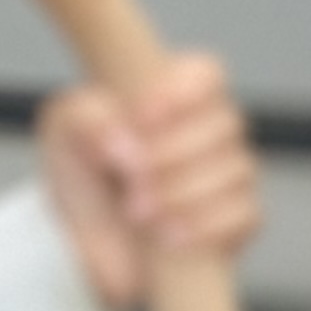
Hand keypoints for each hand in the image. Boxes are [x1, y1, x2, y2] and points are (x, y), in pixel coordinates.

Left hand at [36, 51, 259, 308]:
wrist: (84, 237)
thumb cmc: (81, 169)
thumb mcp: (64, 132)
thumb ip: (87, 119)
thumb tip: (127, 144)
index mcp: (173, 94)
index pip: (206, 73)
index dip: (182, 91)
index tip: (141, 116)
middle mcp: (211, 128)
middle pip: (224, 123)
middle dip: (174, 154)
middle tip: (131, 181)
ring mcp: (231, 172)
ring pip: (237, 170)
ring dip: (185, 193)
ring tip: (138, 213)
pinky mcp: (240, 218)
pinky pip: (245, 214)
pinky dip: (207, 225)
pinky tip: (168, 237)